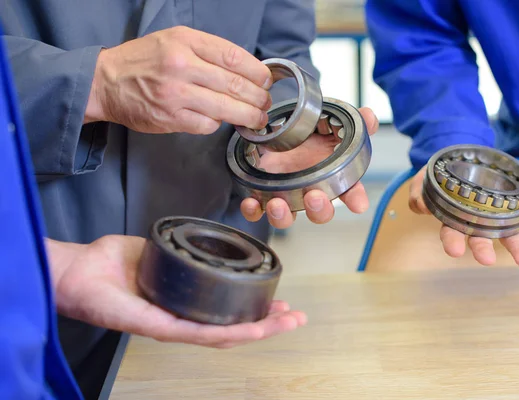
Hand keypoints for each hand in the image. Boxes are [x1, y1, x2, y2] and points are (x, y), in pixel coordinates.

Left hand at [47, 236, 305, 348]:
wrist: (74, 270)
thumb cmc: (106, 263)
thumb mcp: (154, 249)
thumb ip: (177, 249)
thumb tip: (198, 239)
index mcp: (181, 303)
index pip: (224, 312)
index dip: (255, 310)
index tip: (279, 302)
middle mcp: (179, 320)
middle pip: (231, 328)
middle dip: (267, 323)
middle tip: (296, 317)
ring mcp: (170, 326)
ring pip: (223, 335)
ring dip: (259, 330)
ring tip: (286, 323)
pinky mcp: (158, 326)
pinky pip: (199, 332)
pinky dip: (230, 332)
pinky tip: (254, 329)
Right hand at [85, 26, 271, 133]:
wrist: (106, 81)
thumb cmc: (144, 61)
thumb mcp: (175, 41)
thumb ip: (207, 52)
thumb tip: (244, 71)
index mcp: (185, 41)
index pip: (233, 56)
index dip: (257, 72)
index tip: (266, 81)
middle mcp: (182, 65)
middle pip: (235, 84)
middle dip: (258, 98)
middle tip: (266, 103)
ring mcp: (176, 93)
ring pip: (226, 108)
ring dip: (248, 116)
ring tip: (257, 119)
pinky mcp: (171, 118)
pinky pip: (207, 125)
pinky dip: (218, 125)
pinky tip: (220, 121)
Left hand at [240, 107, 378, 227]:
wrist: (279, 132)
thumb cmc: (310, 136)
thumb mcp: (332, 124)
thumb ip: (354, 122)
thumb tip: (369, 115)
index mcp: (330, 178)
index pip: (350, 192)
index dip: (355, 199)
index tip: (358, 204)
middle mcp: (309, 191)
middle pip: (319, 211)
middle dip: (319, 209)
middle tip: (315, 198)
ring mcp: (285, 194)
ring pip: (286, 216)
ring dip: (283, 215)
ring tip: (278, 204)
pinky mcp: (262, 193)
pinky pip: (257, 211)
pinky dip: (253, 210)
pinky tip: (252, 203)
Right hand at [408, 165, 518, 266]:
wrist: (463, 161)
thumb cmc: (440, 175)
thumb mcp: (424, 180)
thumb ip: (419, 192)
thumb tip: (421, 205)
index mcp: (453, 217)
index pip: (450, 231)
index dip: (452, 241)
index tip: (454, 251)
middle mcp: (475, 221)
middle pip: (480, 237)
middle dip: (483, 249)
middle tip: (487, 261)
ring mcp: (496, 214)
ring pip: (506, 232)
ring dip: (516, 247)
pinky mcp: (514, 205)